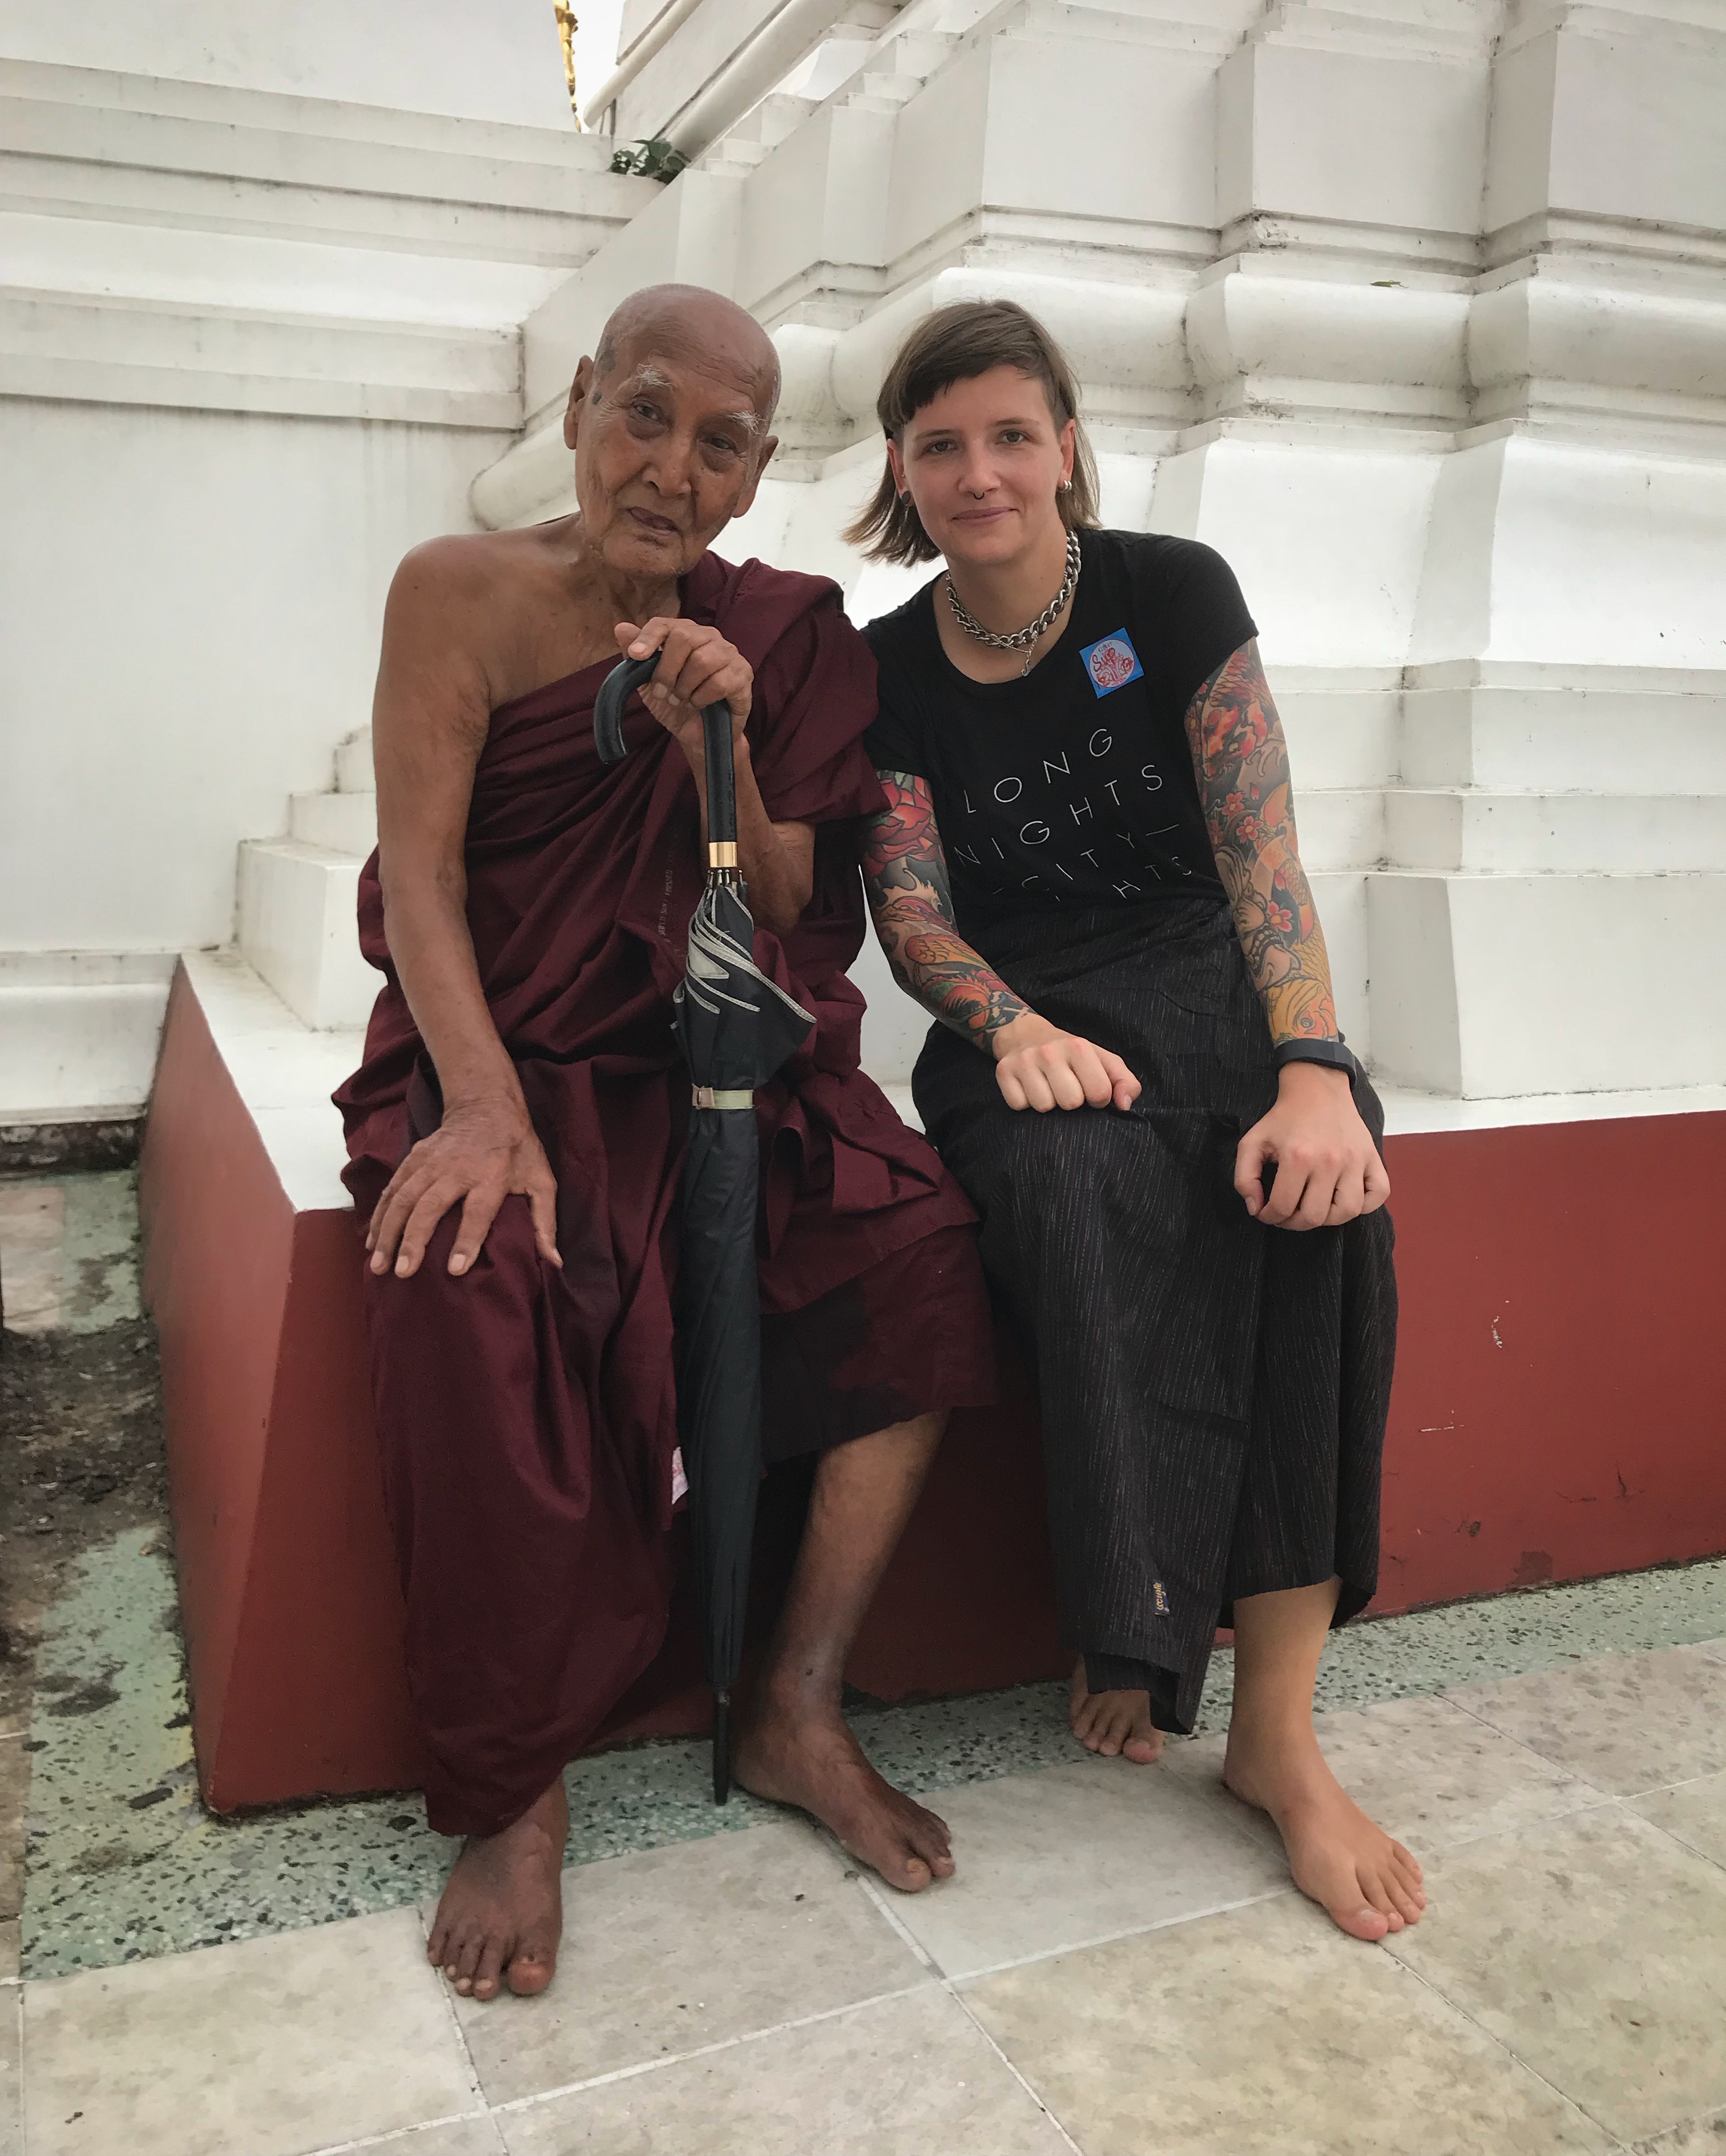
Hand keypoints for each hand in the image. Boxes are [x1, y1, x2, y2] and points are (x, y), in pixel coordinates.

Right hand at [366, 1093, 561, 1278]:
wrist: (487, 1105)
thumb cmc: (518, 1149)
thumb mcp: (542, 1180)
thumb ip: (545, 1222)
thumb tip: (554, 1261)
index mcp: (492, 1176)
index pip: (478, 1213)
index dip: (467, 1240)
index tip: (454, 1269)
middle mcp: (456, 1168)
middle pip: (430, 1207)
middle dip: (413, 1241)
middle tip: (404, 1272)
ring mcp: (430, 1162)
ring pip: (403, 1198)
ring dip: (388, 1232)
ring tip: (379, 1265)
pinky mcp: (413, 1158)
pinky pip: (392, 1188)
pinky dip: (379, 1215)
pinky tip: (372, 1241)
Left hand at [618, 617, 752, 759]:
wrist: (699, 734)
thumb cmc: (675, 703)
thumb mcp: (647, 683)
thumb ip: (634, 656)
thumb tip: (621, 627)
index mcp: (685, 633)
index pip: (665, 624)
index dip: (649, 637)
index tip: (636, 656)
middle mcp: (709, 637)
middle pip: (684, 638)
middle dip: (667, 670)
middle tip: (662, 693)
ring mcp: (729, 654)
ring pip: (702, 660)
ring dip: (685, 687)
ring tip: (681, 700)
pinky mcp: (743, 674)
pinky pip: (720, 682)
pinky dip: (702, 698)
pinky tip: (699, 704)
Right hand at [992, 1011, 1140, 1112]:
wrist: (1026, 1033)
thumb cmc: (1071, 1054)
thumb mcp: (1102, 1059)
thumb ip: (1124, 1081)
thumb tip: (1124, 1105)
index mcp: (1079, 1047)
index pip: (1099, 1093)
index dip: (1098, 1098)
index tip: (1090, 1089)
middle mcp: (1050, 1052)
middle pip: (1070, 1103)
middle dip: (1071, 1101)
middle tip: (1066, 1088)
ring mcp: (1024, 1061)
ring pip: (1043, 1107)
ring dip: (1048, 1103)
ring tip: (1048, 1087)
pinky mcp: (1003, 1071)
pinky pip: (1019, 1105)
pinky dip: (1025, 1102)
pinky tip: (1029, 1088)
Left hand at [1234, 1061, 1389, 1229]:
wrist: (1317, 1089)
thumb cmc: (1284, 1118)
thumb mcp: (1252, 1141)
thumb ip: (1244, 1177)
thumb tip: (1255, 1208)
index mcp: (1298, 1157)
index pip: (1283, 1207)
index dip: (1269, 1216)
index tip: (1266, 1211)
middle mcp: (1330, 1161)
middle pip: (1315, 1216)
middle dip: (1295, 1222)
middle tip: (1287, 1213)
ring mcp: (1355, 1160)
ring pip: (1347, 1212)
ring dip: (1328, 1218)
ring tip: (1314, 1207)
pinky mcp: (1373, 1157)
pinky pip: (1378, 1194)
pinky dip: (1365, 1204)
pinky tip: (1344, 1197)